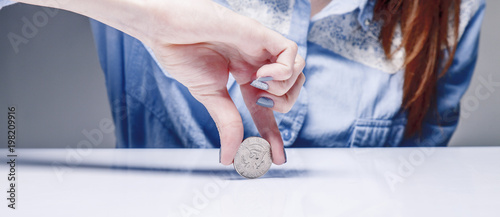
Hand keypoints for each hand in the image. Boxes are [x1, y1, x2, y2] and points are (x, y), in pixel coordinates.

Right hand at [16, 0, 305, 164]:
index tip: (276, 158)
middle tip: (261, 106)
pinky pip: (291, 52)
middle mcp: (256, 64)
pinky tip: (261, 72)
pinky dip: (283, 69)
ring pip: (297, 70)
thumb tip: (230, 158)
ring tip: (260, 87)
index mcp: (244, 78)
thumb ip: (227, 124)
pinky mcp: (260, 33)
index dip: (273, 133)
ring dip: (284, 87)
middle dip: (284, 106)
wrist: (166, 30)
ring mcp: (260, 48)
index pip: (266, 110)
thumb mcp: (210, 96)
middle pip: (289, 90)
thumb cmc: (181, 54)